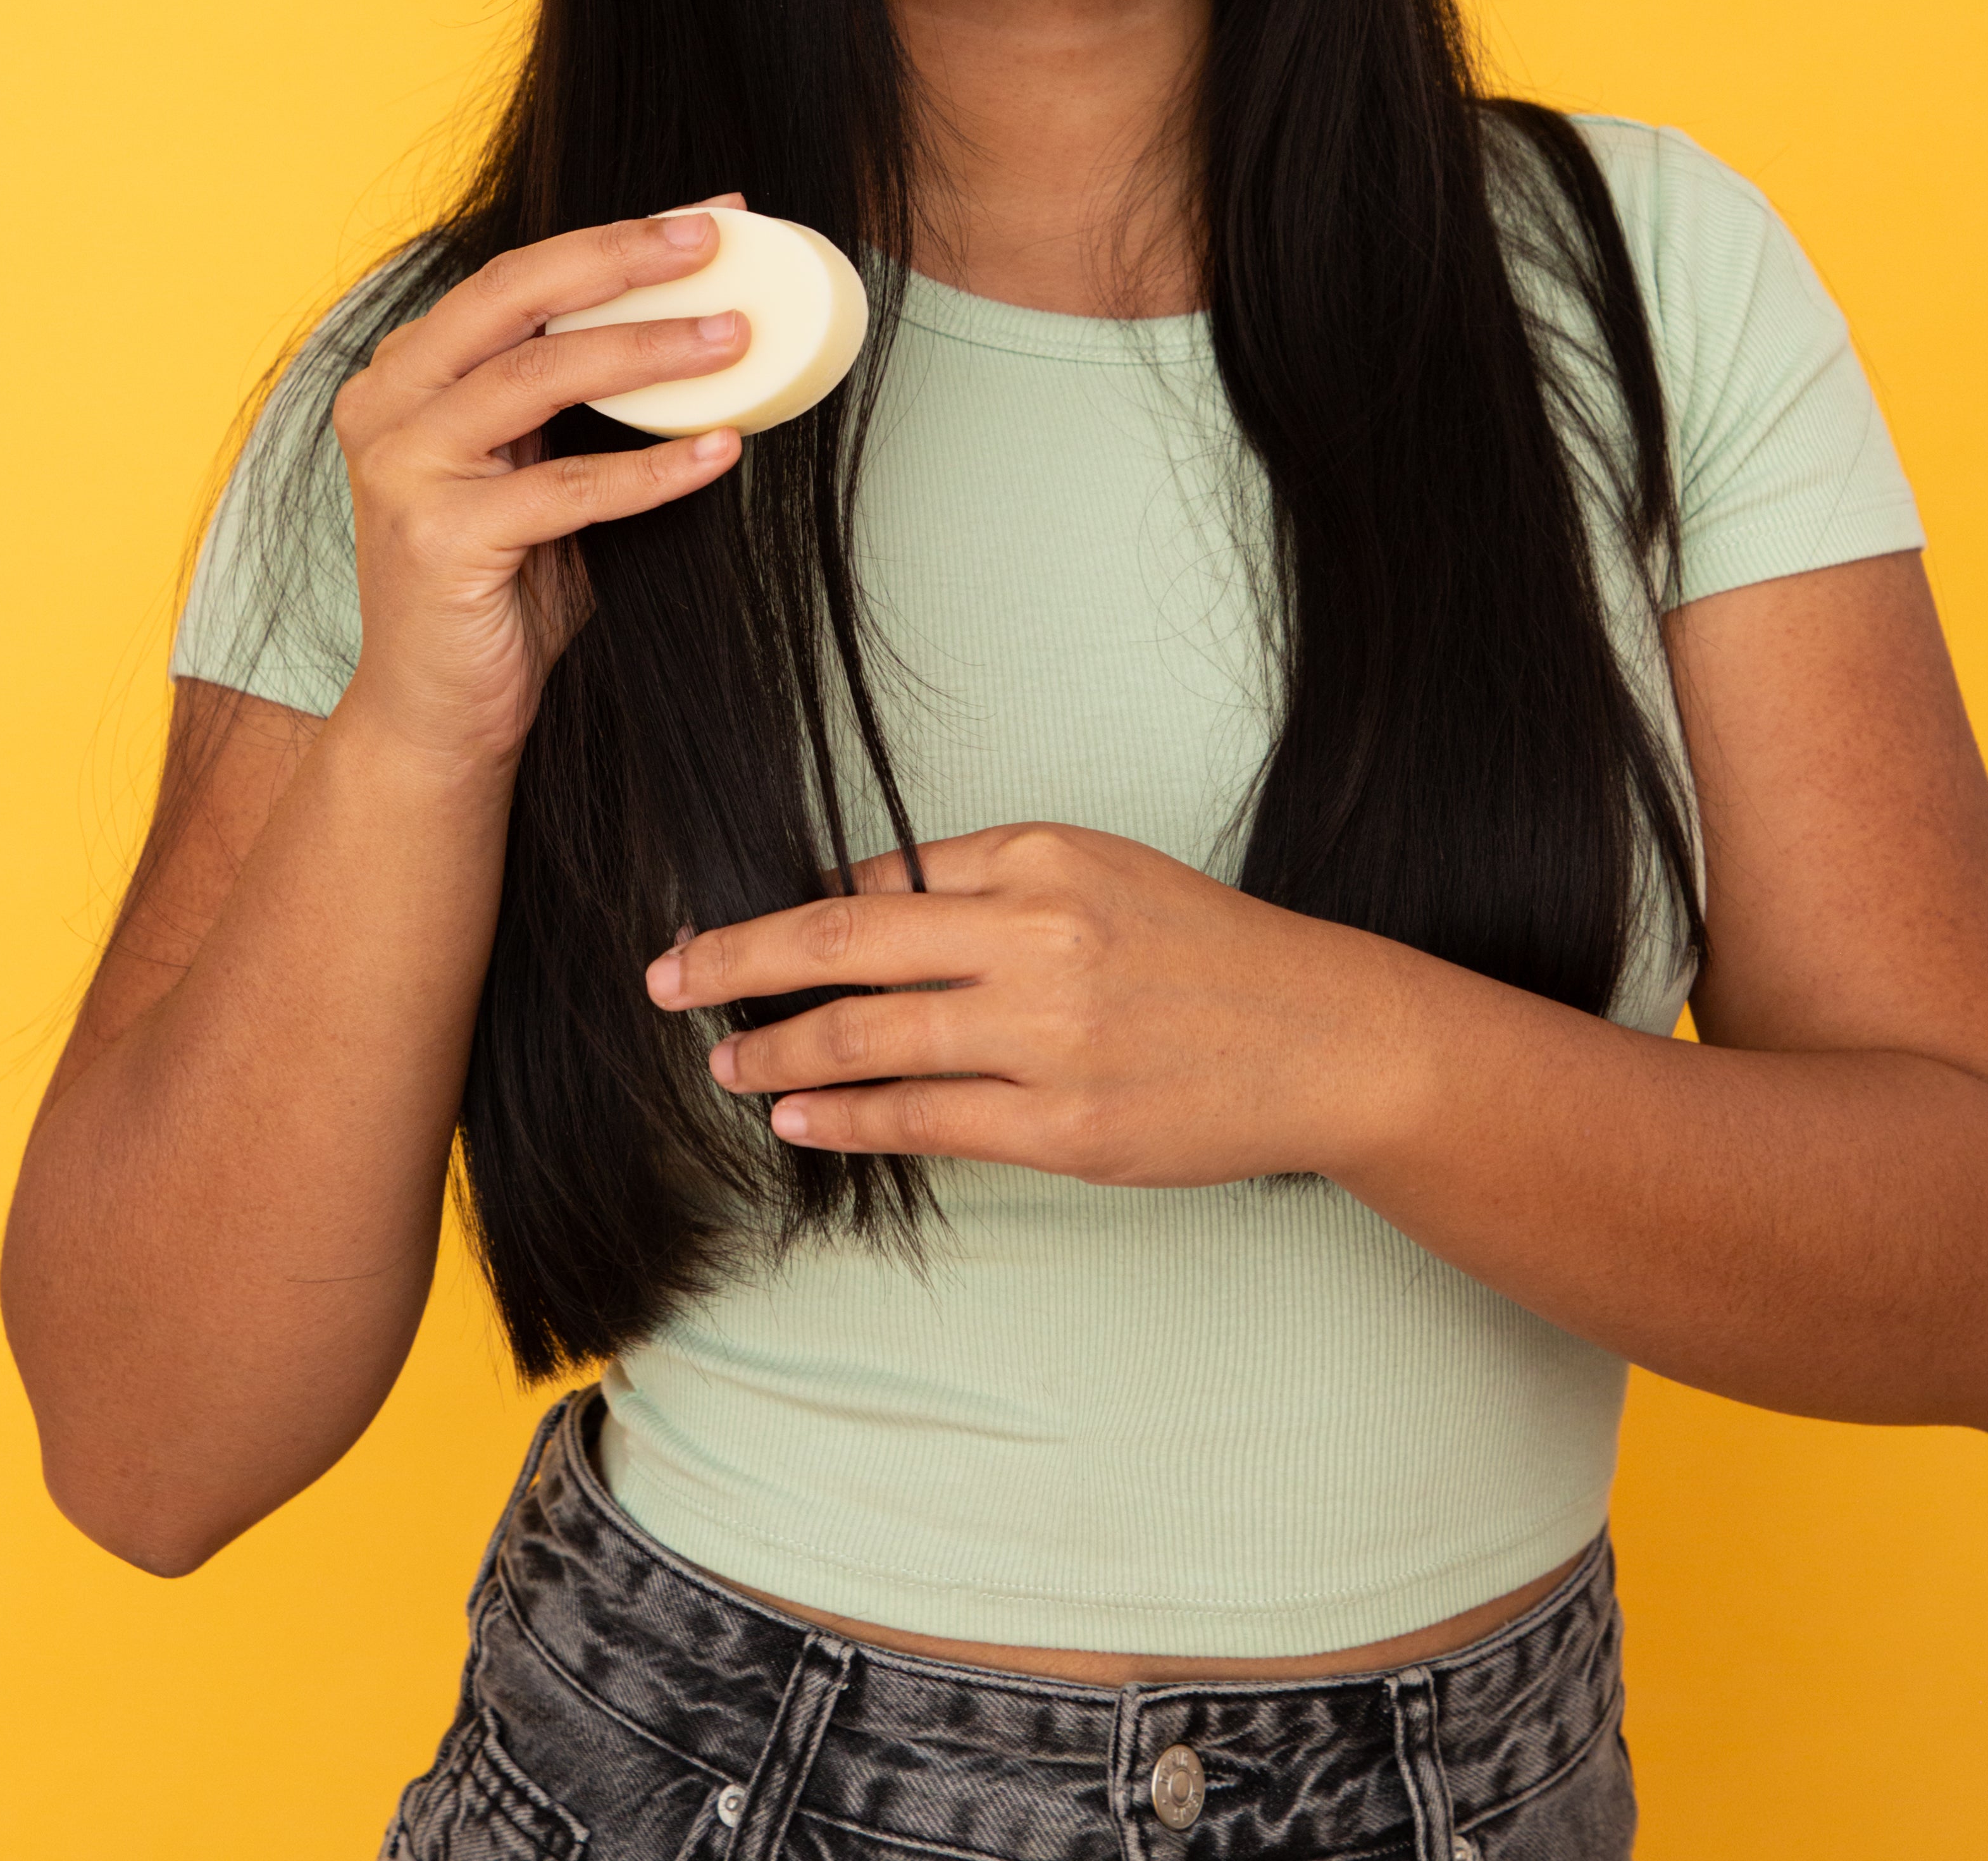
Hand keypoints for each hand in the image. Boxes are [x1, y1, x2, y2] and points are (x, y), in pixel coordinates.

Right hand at [330, 200, 750, 779]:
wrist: (435, 713)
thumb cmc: (499, 587)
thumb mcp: (534, 469)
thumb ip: (579, 404)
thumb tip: (703, 329)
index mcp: (408, 372)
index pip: (518, 278)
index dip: (614, 239)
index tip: (707, 217)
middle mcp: (388, 403)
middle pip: (514, 297)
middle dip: (620, 258)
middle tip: (713, 241)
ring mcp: (405, 468)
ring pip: (537, 379)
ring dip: (648, 352)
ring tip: (734, 338)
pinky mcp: (441, 538)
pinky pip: (568, 488)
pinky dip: (652, 468)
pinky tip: (720, 451)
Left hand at [644, 820, 1408, 1187]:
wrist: (1322, 1036)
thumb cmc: (1201, 951)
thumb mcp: (1094, 872)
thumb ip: (979, 885)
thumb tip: (856, 905)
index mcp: (1036, 859)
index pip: (875, 880)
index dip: (784, 910)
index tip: (723, 927)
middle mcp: (1033, 938)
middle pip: (841, 946)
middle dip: (735, 962)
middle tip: (665, 976)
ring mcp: (1047, 1038)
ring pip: (867, 1040)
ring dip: (776, 1051)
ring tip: (725, 1059)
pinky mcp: (1064, 1127)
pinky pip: (923, 1121)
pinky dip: (844, 1117)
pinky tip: (798, 1115)